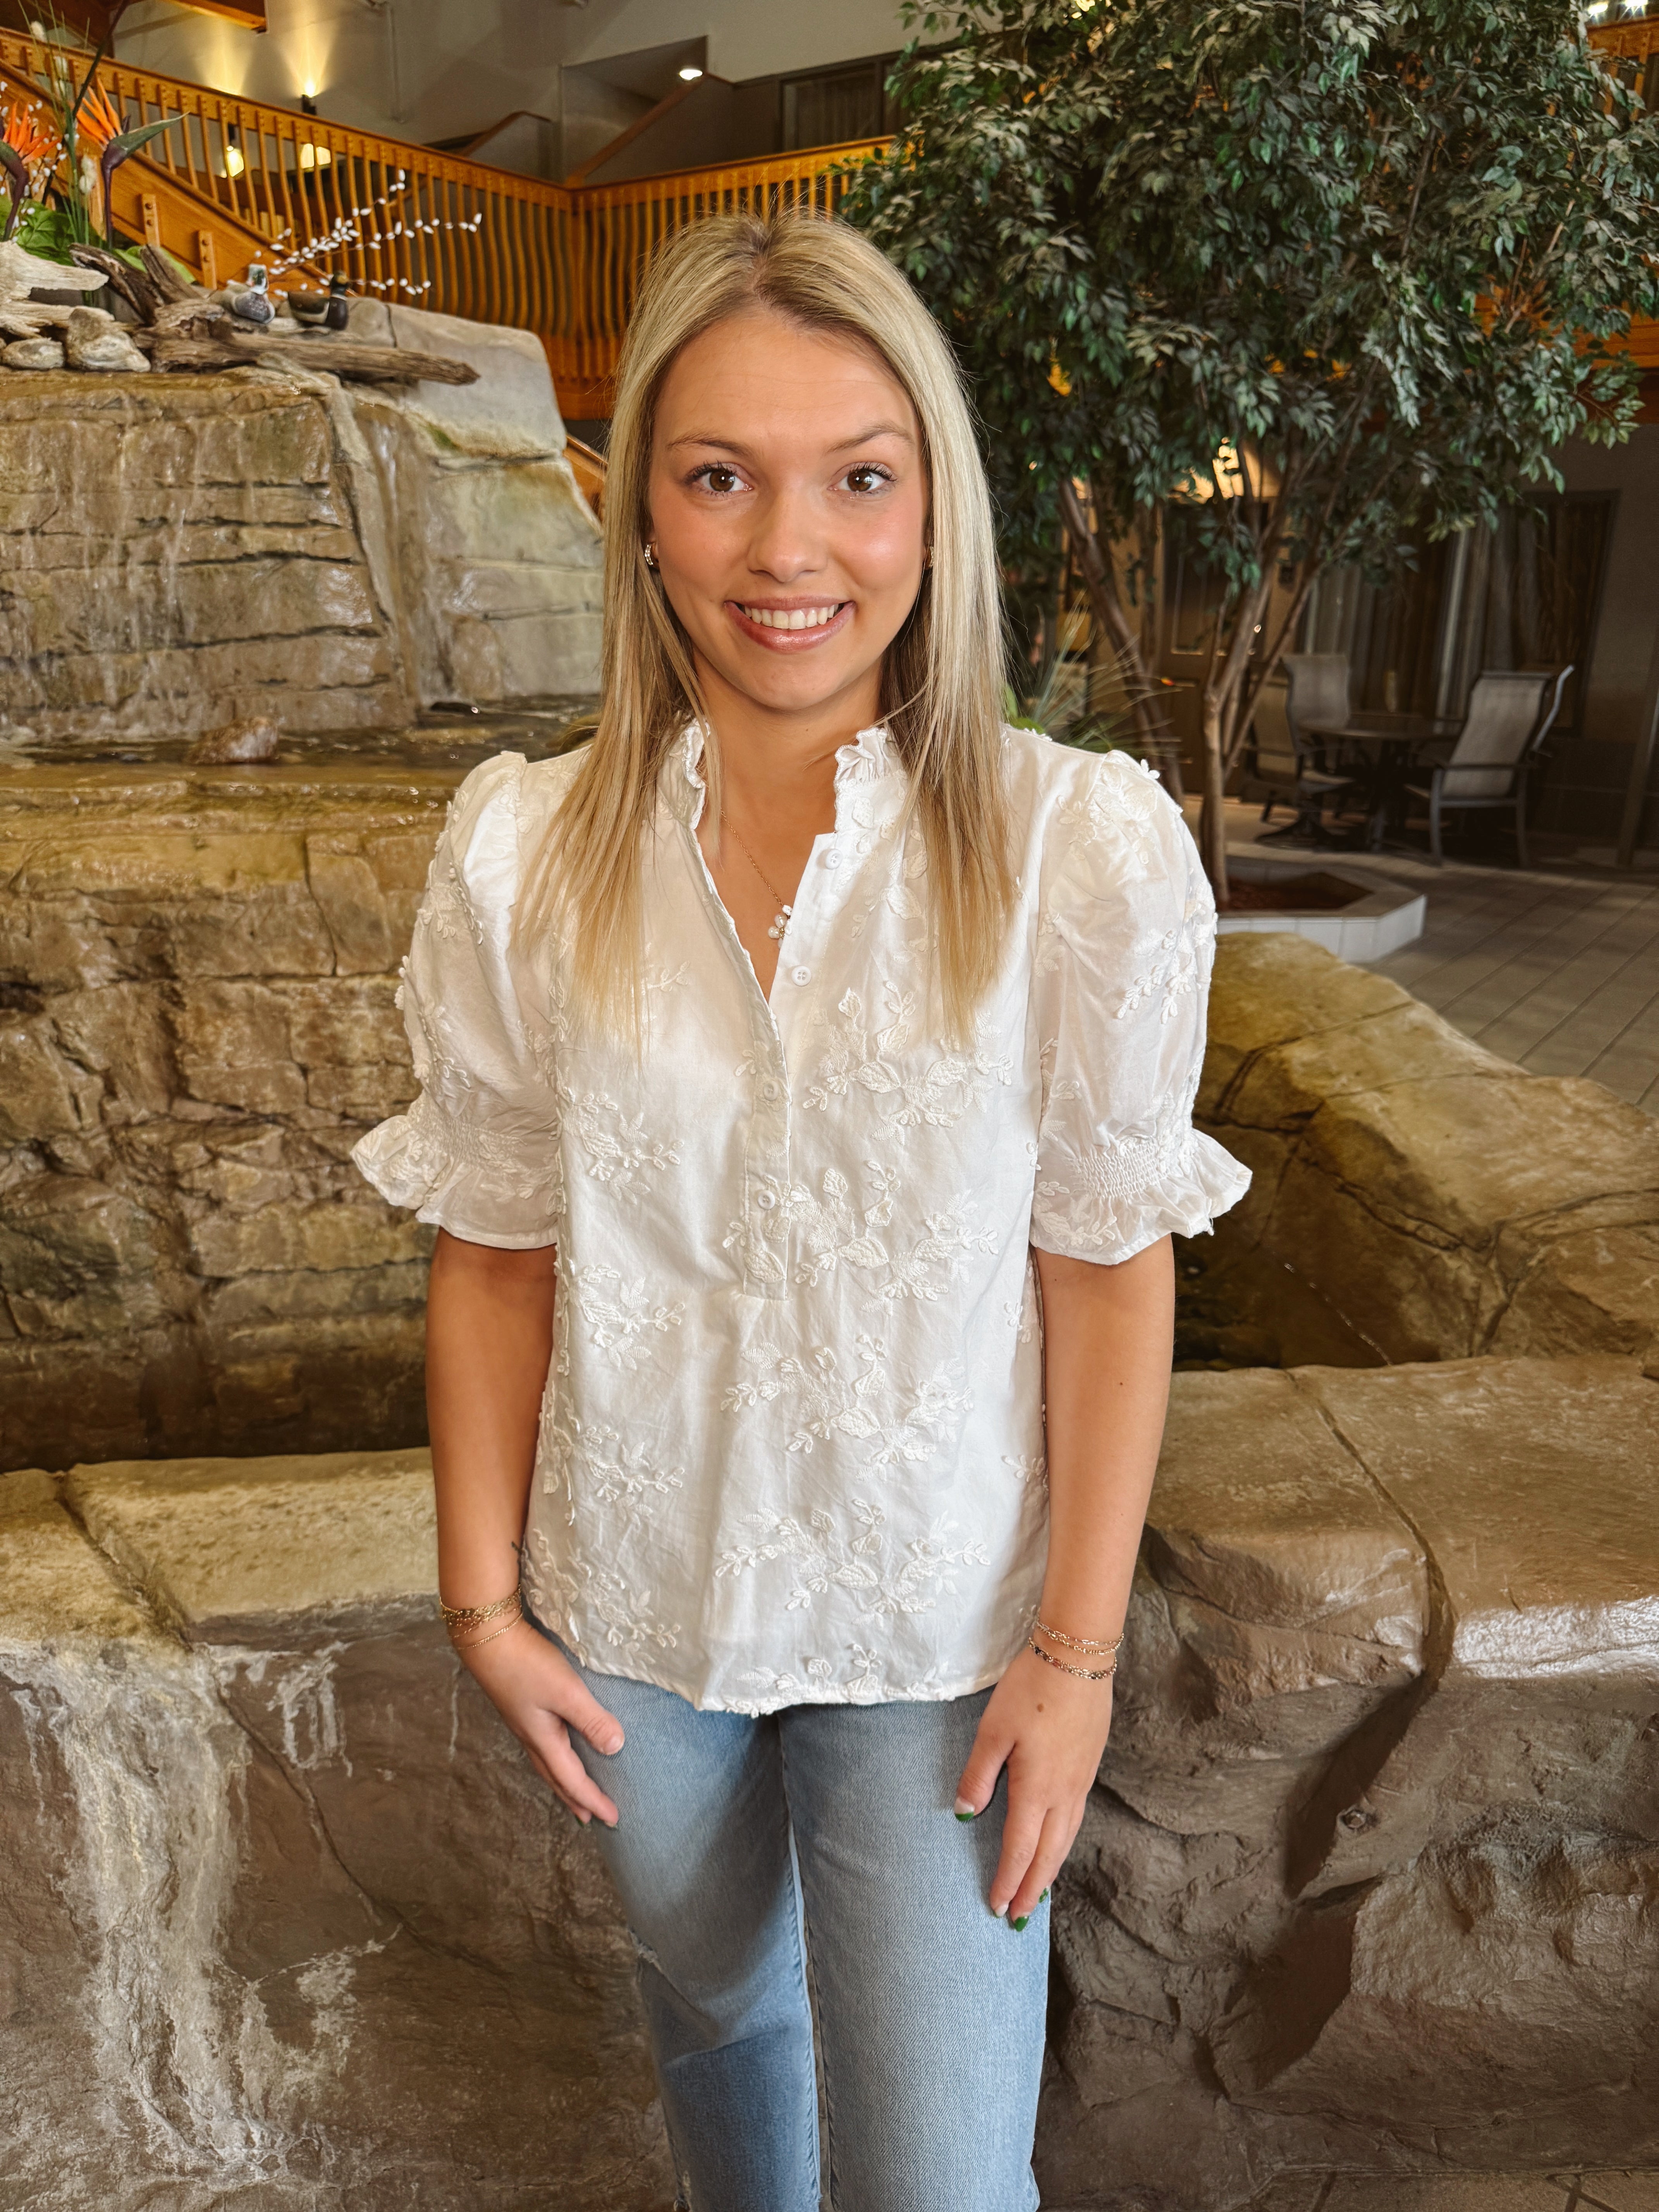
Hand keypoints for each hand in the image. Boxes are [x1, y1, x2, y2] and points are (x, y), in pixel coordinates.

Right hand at [457, 1619, 624, 1826]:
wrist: (487, 1638)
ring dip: (563, 1781)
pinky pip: (542, 1746)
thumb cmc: (527, 1664)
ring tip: (574, 1791)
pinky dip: (555, 1759)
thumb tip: (616, 1748)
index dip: (594, 1799)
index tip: (614, 1819)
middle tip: (591, 1817)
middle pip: (555, 1778)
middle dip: (574, 1799)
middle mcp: (531, 1737)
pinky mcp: (521, 1707)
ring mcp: (523, 1723)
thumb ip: (590, 1719)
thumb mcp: (565, 1691)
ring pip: (546, 1763)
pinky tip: (557, 1746)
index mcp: (543, 1739)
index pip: (572, 1780)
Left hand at [954, 1643, 1113, 1923]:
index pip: (1019, 1849)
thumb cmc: (1031, 1690)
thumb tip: (965, 1813)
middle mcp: (1064, 1794)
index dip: (1008, 1881)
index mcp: (1036, 1789)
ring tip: (1040, 1893)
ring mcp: (1080, 1782)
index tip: (998, 1907)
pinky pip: (1076, 1820)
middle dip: (1033, 1889)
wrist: (1077, 1658)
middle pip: (1048, 1855)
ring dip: (1050, 1870)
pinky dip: (1064, 1844)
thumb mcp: (994, 1729)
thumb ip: (978, 1774)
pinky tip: (1057, 1844)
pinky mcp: (1089, 1767)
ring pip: (1066, 1840)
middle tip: (1020, 1919)